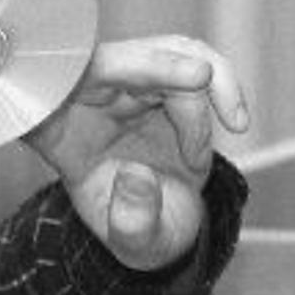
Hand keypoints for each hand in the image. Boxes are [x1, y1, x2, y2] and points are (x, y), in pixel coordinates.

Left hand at [24, 36, 250, 271]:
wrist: (162, 227)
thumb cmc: (137, 231)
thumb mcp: (133, 241)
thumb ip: (132, 219)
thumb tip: (135, 176)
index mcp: (59, 134)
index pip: (61, 88)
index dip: (87, 73)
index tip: (112, 76)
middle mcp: (90, 102)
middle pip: (118, 60)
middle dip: (159, 65)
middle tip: (200, 80)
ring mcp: (127, 87)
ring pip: (164, 52)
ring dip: (205, 81)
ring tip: (229, 129)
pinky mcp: (162, 82)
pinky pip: (192, 62)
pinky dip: (222, 86)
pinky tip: (235, 122)